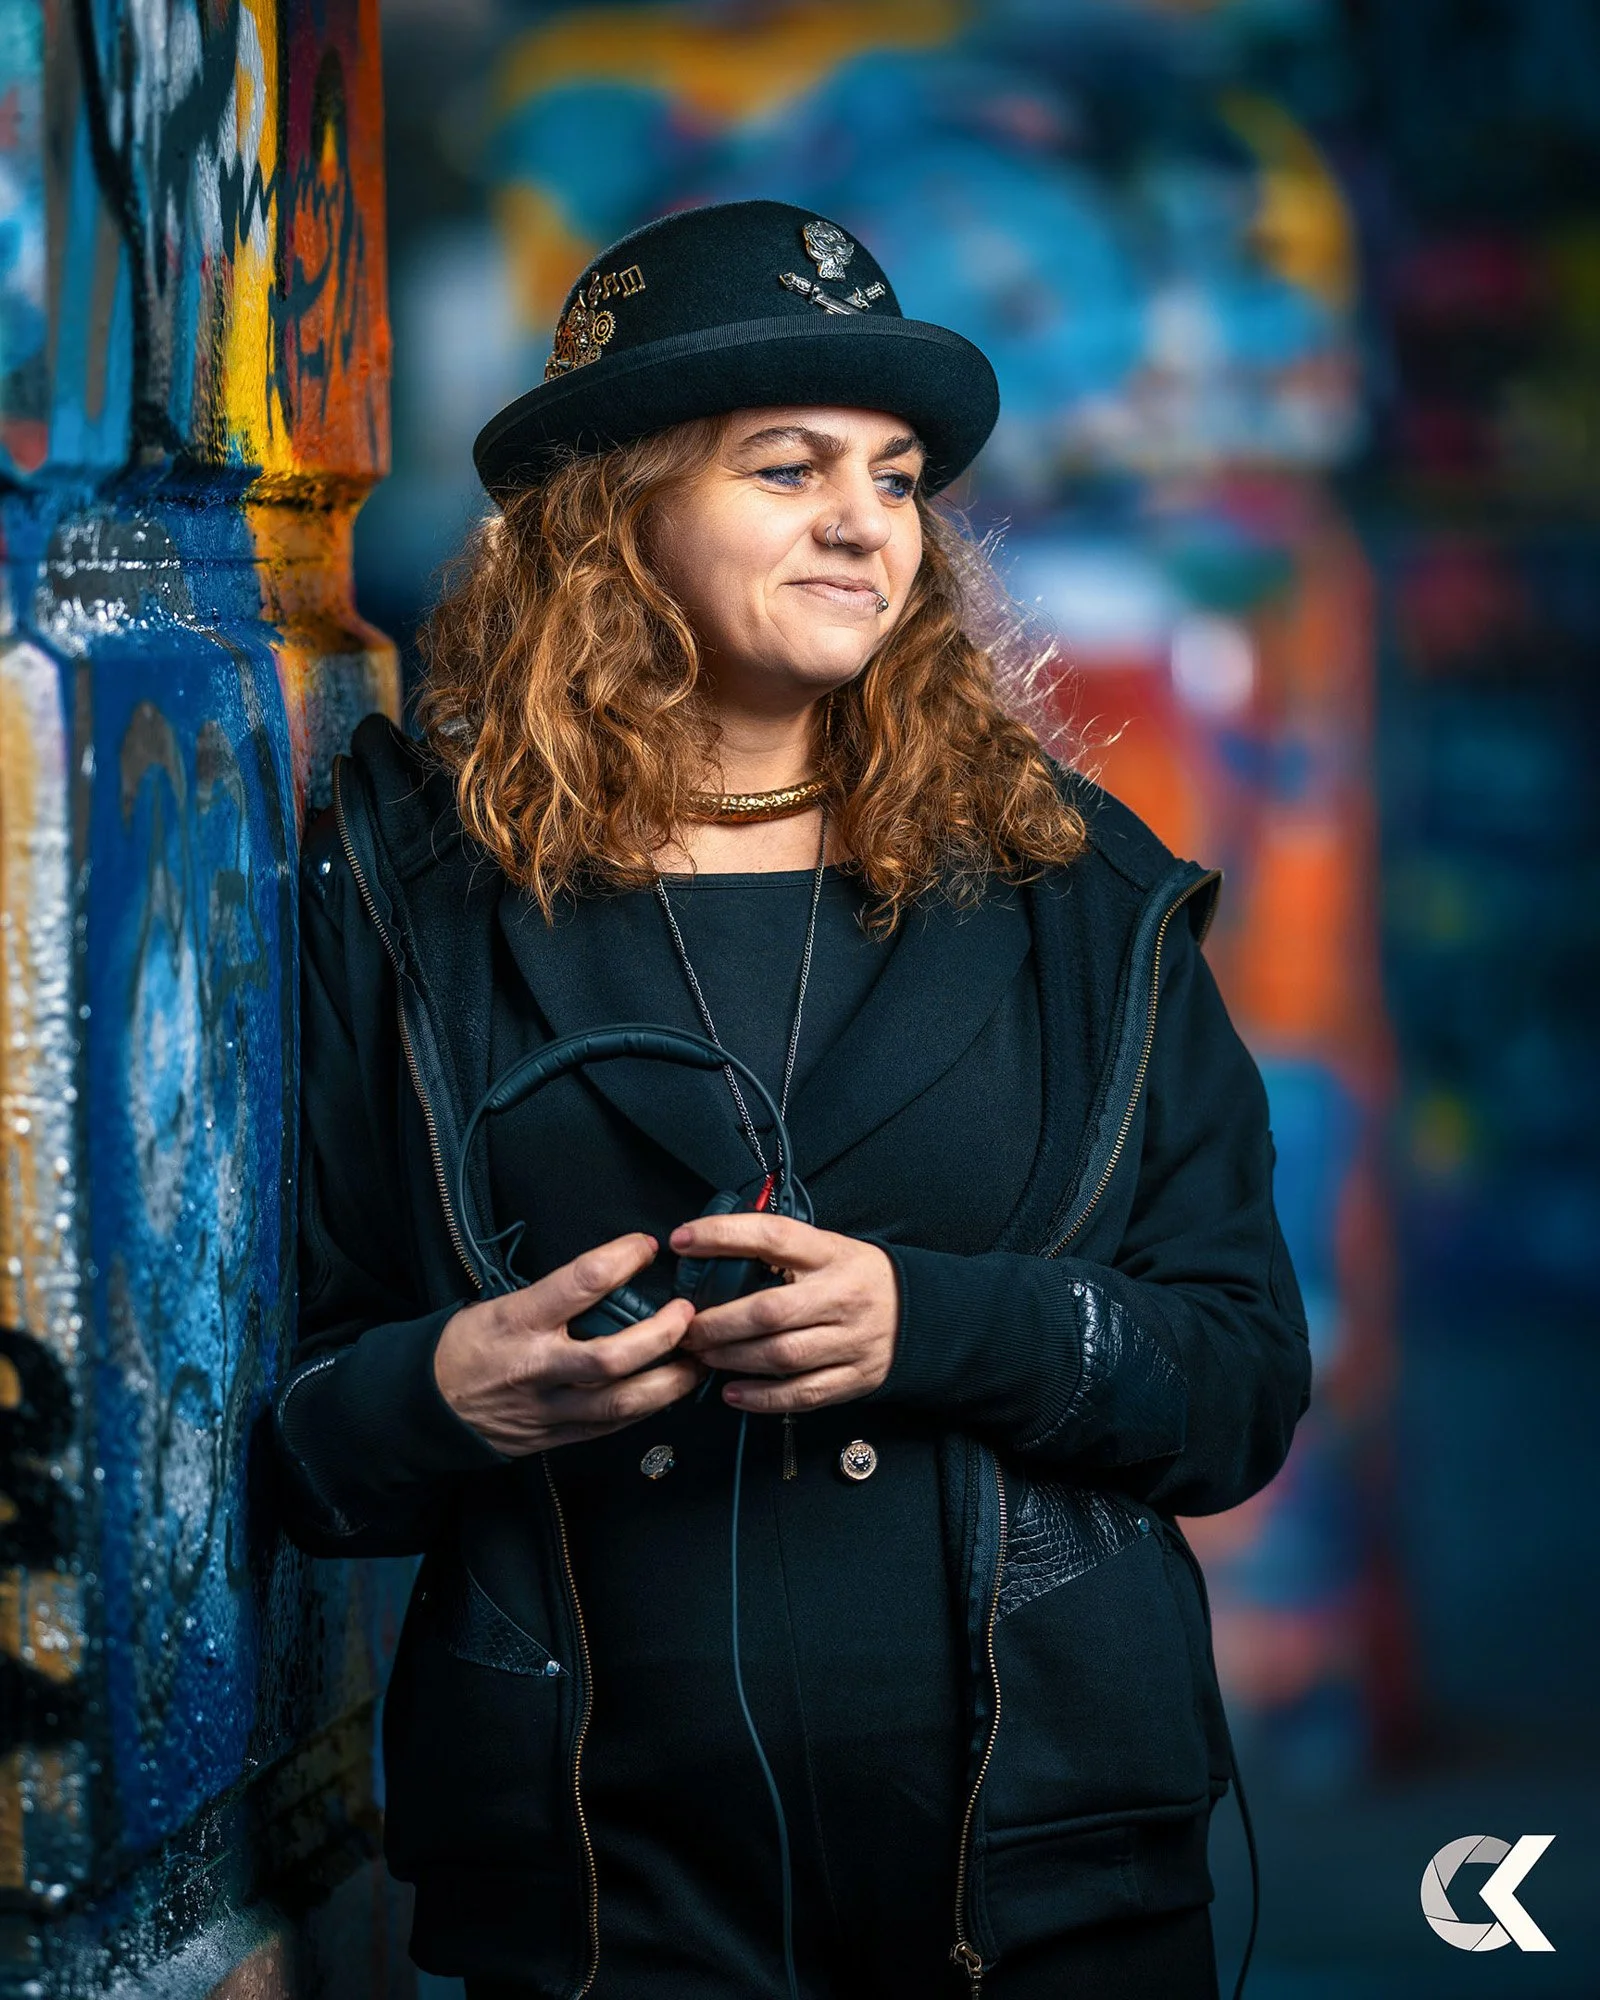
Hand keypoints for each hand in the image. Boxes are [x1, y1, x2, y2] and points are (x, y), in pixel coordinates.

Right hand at [433, 1232, 703, 1455]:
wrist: (423, 1408)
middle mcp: (536, 1368)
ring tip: (698, 1359)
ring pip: (621, 1402)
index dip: (622, 1259)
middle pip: (612, 1356)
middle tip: (687, 1313)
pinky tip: (667, 1391)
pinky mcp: (556, 1438)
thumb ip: (552, 1298)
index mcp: (517, 1322)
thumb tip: (609, 1277)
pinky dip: (646, 1408)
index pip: (580, 1283)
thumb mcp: (496, 1306)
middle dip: (662, 1335)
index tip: (646, 1247)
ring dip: (670, 1381)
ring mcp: (548, 1409)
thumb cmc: (462, 1347)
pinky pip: (611, 1426)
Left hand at [669, 1212, 898, 1412]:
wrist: (922, 1312)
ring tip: (703, 1356)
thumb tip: (708, 1250)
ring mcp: (850, 1340)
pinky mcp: (855, 1378)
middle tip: (686, 1328)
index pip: (772, 1236)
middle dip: (717, 1323)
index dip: (722, 1236)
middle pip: (769, 1311)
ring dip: (732, 1359)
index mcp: (830, 1253)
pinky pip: (802, 1393)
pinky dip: (762, 1397)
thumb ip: (777, 1250)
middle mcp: (841, 1296)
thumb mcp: (825, 1247)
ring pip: (782, 1356)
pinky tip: (732, 1392)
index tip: (682, 1240)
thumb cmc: (855, 1277)